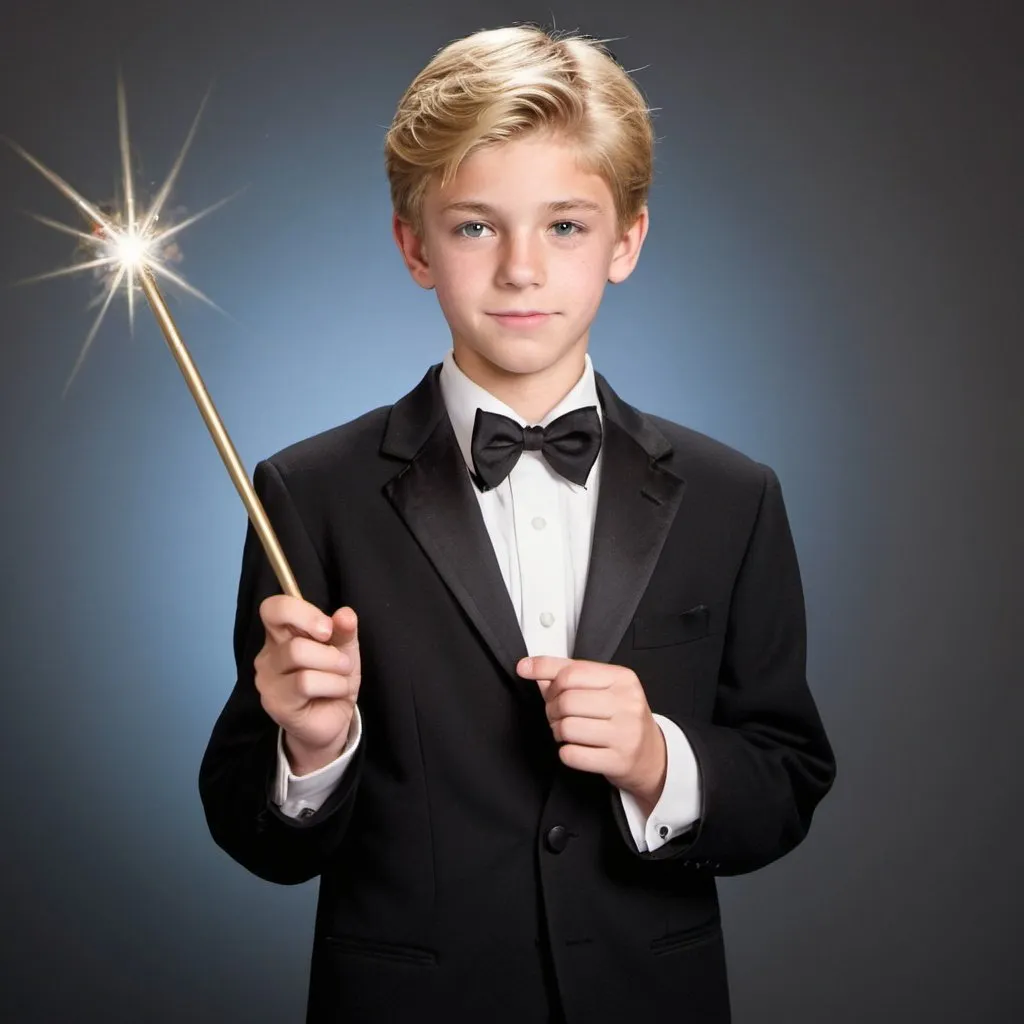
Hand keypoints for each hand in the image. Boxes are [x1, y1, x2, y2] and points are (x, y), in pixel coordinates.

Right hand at [255, 596, 361, 774]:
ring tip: (341, 679)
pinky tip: (334, 693)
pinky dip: (332, 685)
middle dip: (329, 650)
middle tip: (343, 662)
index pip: (273, 608)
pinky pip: (305, 682)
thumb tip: (345, 614)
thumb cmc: (333, 679)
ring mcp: (267, 679)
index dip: (302, 612)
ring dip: (334, 668)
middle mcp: (268, 654)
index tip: (328, 629)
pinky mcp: (274, 702)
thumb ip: (345, 630)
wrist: (332, 721)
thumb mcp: (345, 650)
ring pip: (299, 655)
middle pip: (293, 637)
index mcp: (282, 634)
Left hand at [517, 656, 666, 810]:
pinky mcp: (619, 760)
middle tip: (557, 715)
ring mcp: (626, 733)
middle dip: (551, 709)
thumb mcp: (602, 688)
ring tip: (568, 732)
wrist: (652, 756)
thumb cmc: (621, 718)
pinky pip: (572, 754)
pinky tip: (577, 748)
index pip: (571, 672)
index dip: (547, 679)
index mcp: (622, 678)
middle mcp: (627, 703)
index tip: (528, 673)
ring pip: (567, 727)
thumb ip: (566, 674)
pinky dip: (566, 752)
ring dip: (558, 731)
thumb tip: (527, 666)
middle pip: (566, 701)